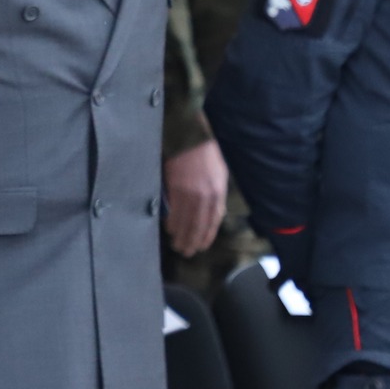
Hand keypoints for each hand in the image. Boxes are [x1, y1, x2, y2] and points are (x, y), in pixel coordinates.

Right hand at [162, 140, 228, 257]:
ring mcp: (190, 193)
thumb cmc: (206, 153)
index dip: (207, 236)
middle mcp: (206, 196)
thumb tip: (212, 212)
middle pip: (198, 225)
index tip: (201, 246)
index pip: (213, 221)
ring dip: (180, 235)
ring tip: (176, 244)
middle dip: (192, 241)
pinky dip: (171, 222)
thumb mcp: (220, 174)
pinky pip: (173, 211)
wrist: (191, 137)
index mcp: (218, 192)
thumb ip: (216, 194)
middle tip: (186, 252)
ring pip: (185, 221)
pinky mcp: (175, 188)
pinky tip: (169, 229)